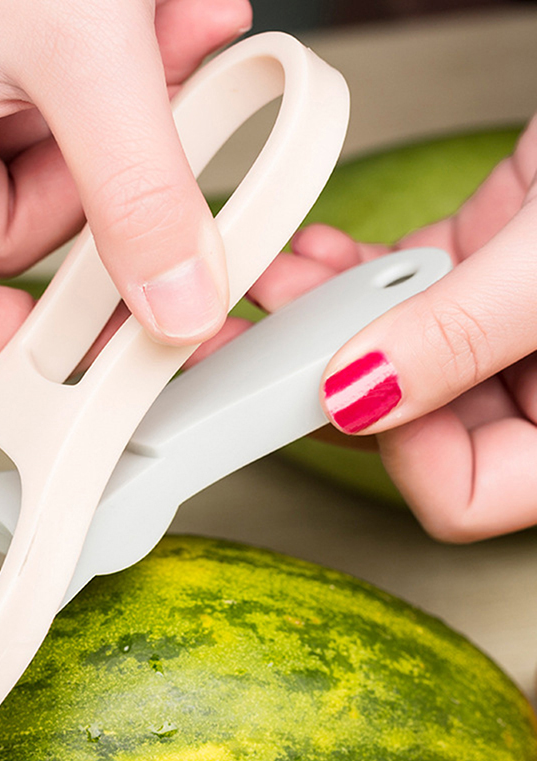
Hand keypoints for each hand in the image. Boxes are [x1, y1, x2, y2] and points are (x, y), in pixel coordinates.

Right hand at [0, 0, 251, 372]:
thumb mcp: (82, 52)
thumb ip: (139, 195)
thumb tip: (176, 300)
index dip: (21, 346)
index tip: (107, 338)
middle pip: (17, 240)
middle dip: (109, 193)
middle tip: (164, 139)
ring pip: (52, 171)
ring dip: (132, 123)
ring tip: (167, 38)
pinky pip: (60, 107)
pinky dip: (123, 78)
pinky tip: (159, 20)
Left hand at [251, 116, 536, 540]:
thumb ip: (460, 338)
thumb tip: (357, 397)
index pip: (467, 493)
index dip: (402, 448)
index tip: (357, 382)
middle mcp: (536, 387)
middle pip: (408, 424)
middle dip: (326, 380)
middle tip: (263, 350)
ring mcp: (500, 328)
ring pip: (386, 353)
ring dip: (321, 319)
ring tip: (278, 283)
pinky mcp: (476, 268)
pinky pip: (394, 290)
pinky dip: (348, 272)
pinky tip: (315, 253)